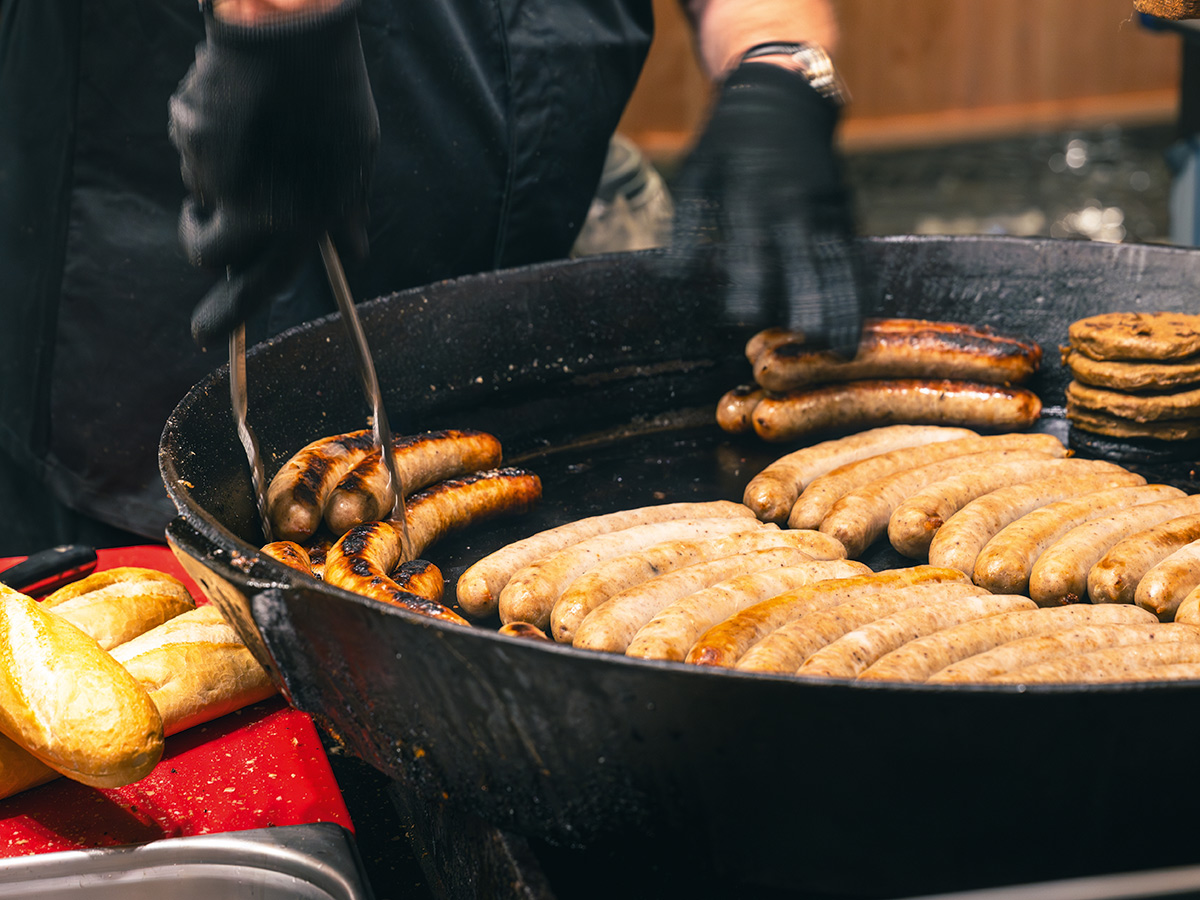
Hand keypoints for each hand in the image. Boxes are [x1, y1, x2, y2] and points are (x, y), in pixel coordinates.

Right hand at [168, 0, 378, 345]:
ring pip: (197, 194)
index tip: (205, 337)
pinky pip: (189, 150)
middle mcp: (254, 208)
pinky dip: (205, 138)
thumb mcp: (357, 158)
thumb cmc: (335, 93)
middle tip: (207, 220)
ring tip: (247, 134)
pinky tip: (235, 107)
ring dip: (211, 179)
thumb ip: (347, 210)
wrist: (295, 31)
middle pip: (206, 253)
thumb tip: (355, 252)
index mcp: (302, 222)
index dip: (228, 316)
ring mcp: (216, 173)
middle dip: (202, 240)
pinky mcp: (189, 136)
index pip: (258, 287)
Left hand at [670, 61, 865, 357]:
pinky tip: (862, 321)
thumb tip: (671, 277)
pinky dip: (858, 288)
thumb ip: (685, 225)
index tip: (743, 319)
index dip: (747, 280)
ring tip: (844, 349)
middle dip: (808, 299)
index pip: (748, 243)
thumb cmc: (729, 141)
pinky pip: (853, 254)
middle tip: (811, 342)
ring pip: (836, 261)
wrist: (783, 92)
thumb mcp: (698, 172)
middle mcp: (791, 200)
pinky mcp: (842, 208)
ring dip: (842, 305)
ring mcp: (822, 205)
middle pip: (802, 256)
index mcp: (750, 192)